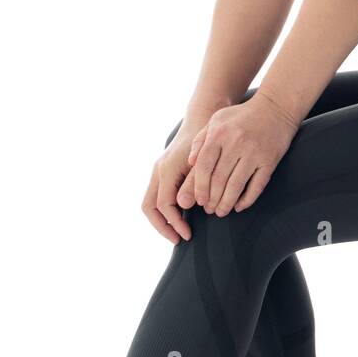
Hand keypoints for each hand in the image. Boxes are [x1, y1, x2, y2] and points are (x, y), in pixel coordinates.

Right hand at [141, 117, 205, 242]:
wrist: (204, 116)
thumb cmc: (208, 139)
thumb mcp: (205, 163)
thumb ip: (195, 183)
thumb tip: (184, 207)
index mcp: (167, 169)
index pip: (164, 205)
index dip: (174, 223)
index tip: (188, 235)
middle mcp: (158, 170)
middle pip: (149, 206)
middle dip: (162, 226)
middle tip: (178, 240)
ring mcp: (159, 171)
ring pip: (150, 202)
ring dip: (162, 220)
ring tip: (178, 233)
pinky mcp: (164, 171)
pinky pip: (157, 196)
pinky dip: (165, 211)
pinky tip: (181, 218)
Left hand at [177, 92, 299, 216]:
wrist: (276, 107)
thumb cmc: (242, 115)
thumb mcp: (217, 120)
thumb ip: (200, 140)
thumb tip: (190, 164)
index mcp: (219, 134)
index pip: (204, 167)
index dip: (199, 187)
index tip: (198, 200)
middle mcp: (236, 143)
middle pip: (218, 179)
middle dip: (211, 199)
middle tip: (209, 210)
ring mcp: (254, 153)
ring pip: (236, 186)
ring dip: (226, 203)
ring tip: (221, 211)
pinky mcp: (269, 160)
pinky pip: (256, 186)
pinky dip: (247, 200)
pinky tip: (239, 207)